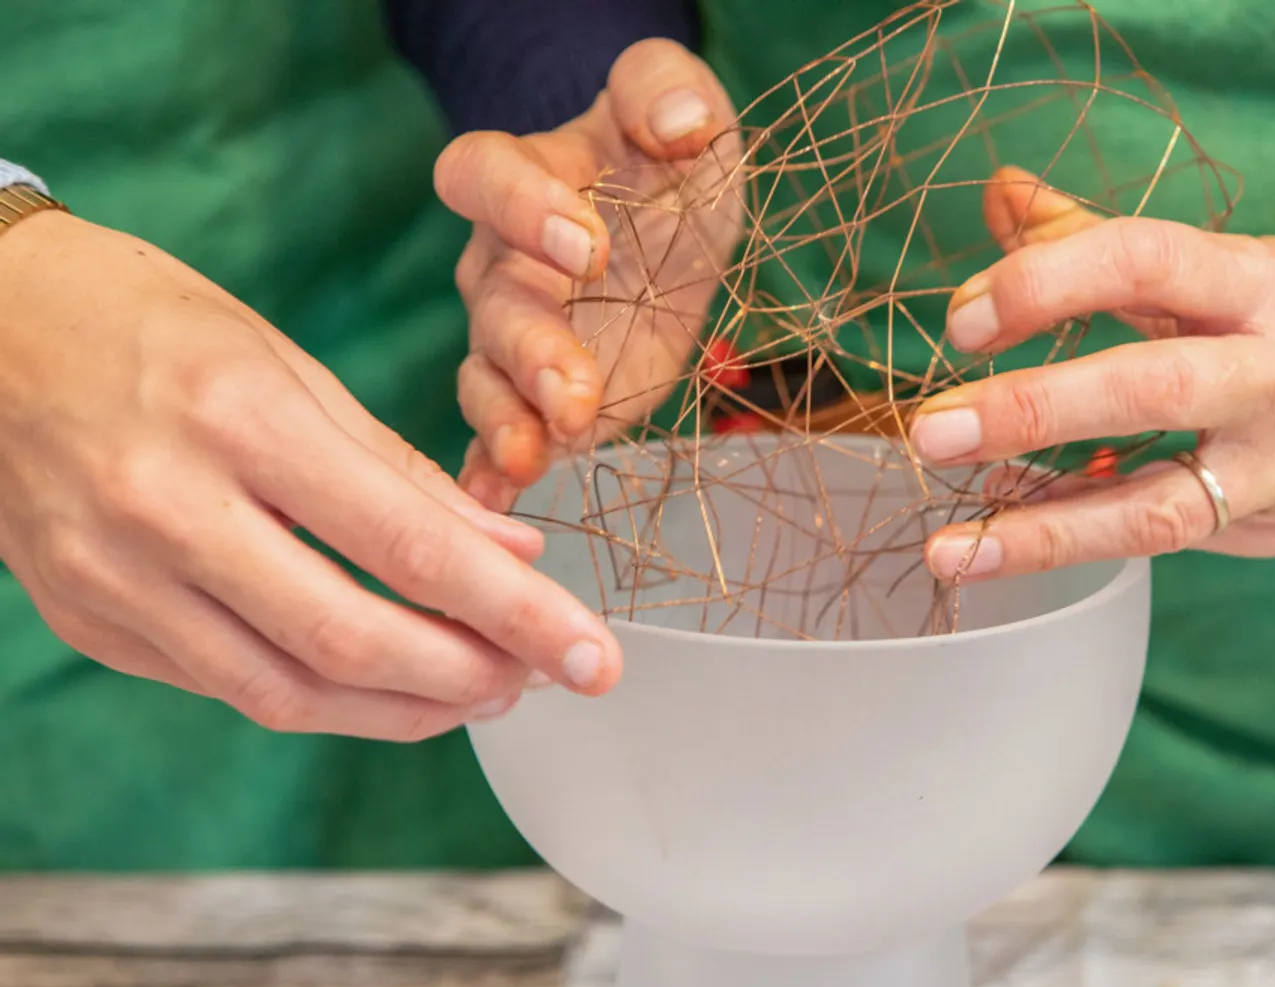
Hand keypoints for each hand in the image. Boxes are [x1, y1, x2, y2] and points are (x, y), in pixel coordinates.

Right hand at [0, 213, 622, 740]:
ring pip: (285, 694)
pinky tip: (382, 684)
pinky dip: (320, 697)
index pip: (409, 548)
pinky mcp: (86, 619)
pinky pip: (227, 686)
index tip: (594, 657)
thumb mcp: (287, 365)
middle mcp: (165, 508)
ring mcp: (111, 576)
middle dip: (470, 679)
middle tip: (543, 680)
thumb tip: (514, 559)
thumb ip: (401, 473)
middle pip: (350, 642)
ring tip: (480, 692)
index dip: (518, 618)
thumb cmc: (145, 323)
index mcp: (236, 420)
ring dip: (404, 711)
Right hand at [434, 39, 742, 511]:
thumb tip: (676, 121)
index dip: (523, 208)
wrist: (672, 225)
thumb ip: (666, 88)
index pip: (483, 175)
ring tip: (536, 455)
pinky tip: (500, 502)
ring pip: (486, 377)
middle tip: (572, 388)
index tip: (589, 245)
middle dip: (529, 348)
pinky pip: (500, 436)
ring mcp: (512, 340)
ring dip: (508, 419)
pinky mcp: (540, 401)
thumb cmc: (667, 162)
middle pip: (490, 302)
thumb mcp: (684, 105)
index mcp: (522, 179)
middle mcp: (500, 263)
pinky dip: (493, 471)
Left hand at [908, 171, 1274, 577]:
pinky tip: (1016, 537)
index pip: (1149, 257)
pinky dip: (1091, 533)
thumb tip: (1002, 199)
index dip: (1051, 279)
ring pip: (1161, 505)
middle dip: (1033, 410)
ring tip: (953, 549)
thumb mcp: (1239, 263)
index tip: (967, 315)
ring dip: (1046, 530)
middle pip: (1151, 386)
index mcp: (1268, 282)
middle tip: (934, 429)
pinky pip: (1173, 536)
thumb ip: (1108, 241)